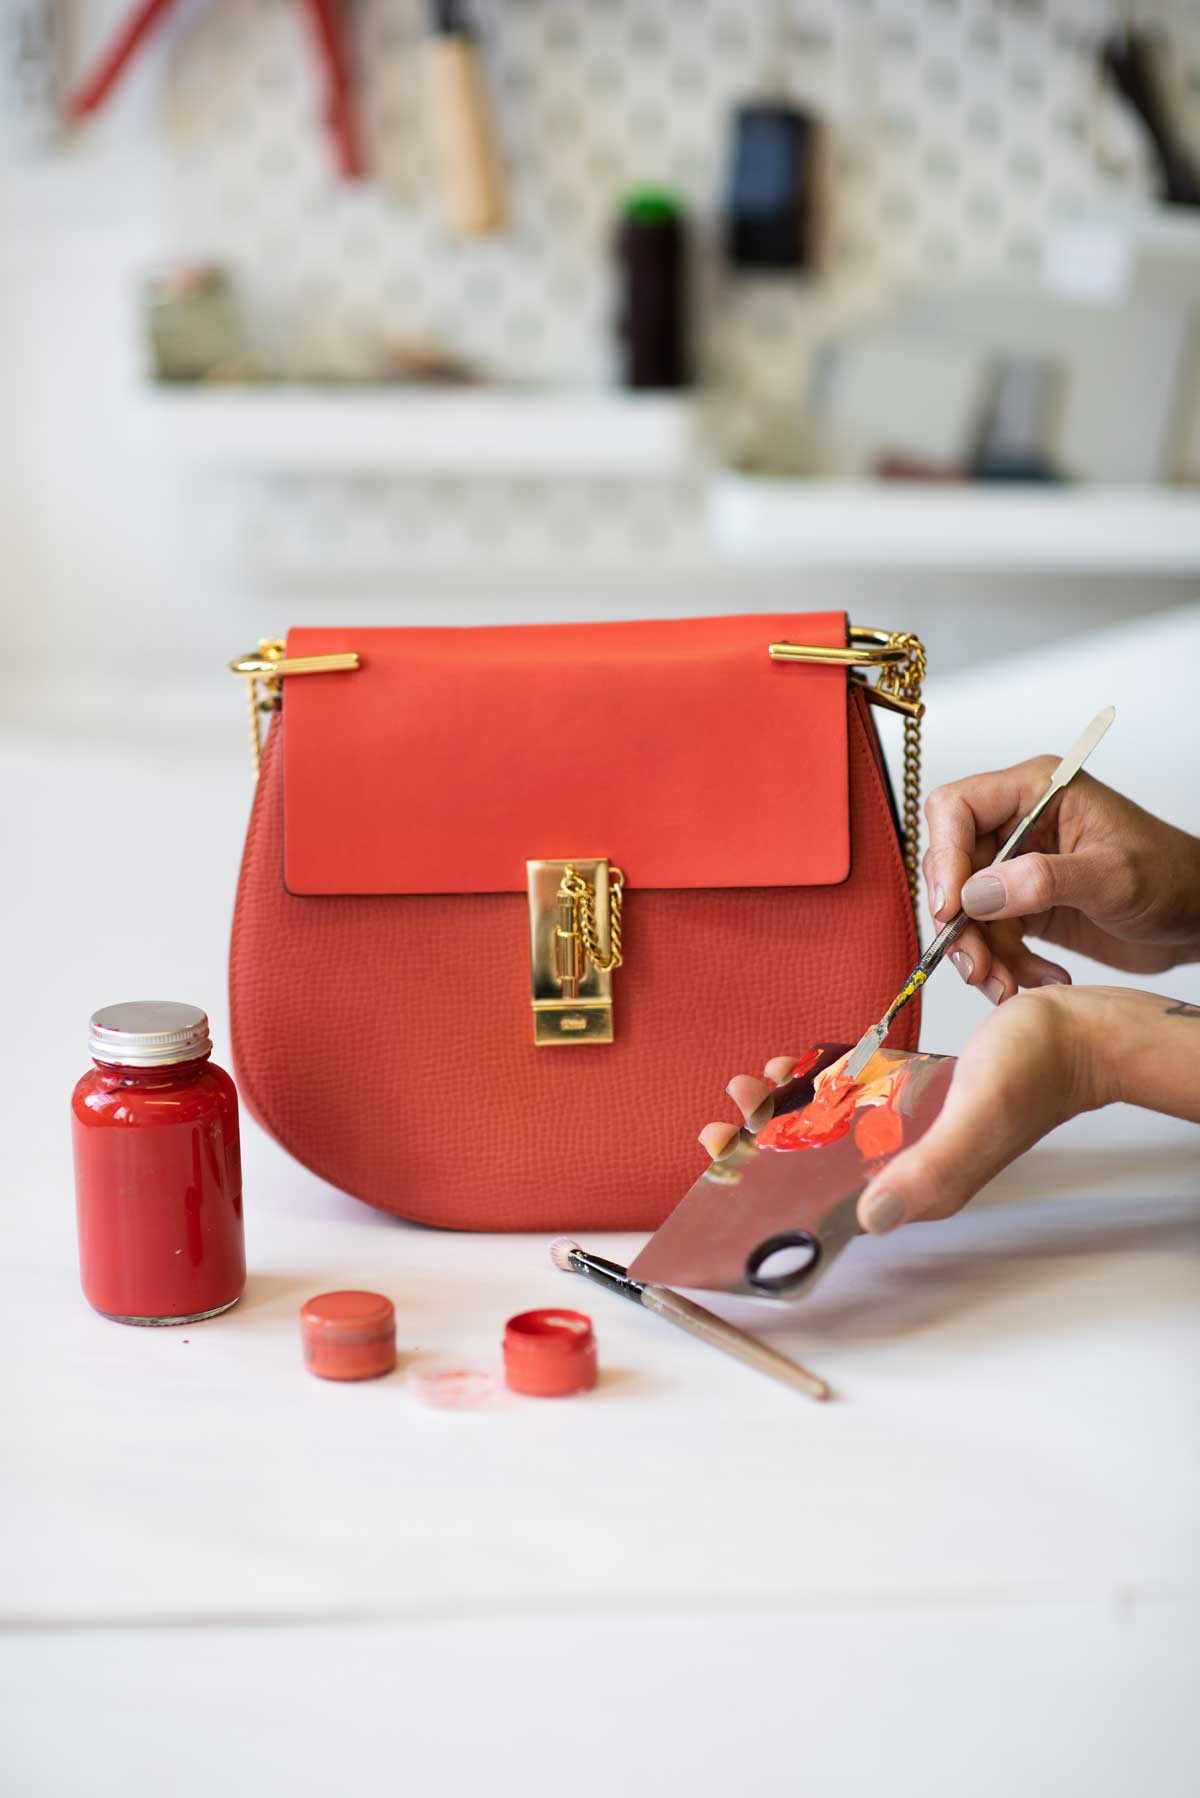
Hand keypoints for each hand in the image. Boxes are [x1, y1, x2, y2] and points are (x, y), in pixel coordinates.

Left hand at [701, 985, 1199, 1234]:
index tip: (724, 1146)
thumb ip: (930, 1169)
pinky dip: (826, 1082)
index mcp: (919, 1185)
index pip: (825, 1195)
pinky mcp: (919, 1098)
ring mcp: (913, 1130)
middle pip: (820, 1162)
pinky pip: (860, 1096)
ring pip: (834, 1128)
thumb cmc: (1037, 1071)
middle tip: (732, 1103)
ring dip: (790, 1107)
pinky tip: (804, 1064)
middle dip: (766, 1135)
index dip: (768, 1175)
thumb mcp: (976, 1118)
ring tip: (760, 1080)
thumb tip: (871, 1216)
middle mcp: (909, 1163)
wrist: (1078, 1032)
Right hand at [922, 761, 1199, 1002]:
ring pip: (966, 912)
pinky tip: (1040, 978)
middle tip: (976, 966)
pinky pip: (990, 938)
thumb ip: (1044, 880)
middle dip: (959, 923)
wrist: (1198, 918)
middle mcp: (1018, 826)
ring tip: (1006, 986)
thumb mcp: (1114, 876)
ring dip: (980, 955)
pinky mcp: (1023, 907)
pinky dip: (1004, 966)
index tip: (951, 909)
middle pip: (952, 868)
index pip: (956, 809)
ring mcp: (1018, 868)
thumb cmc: (1173, 877)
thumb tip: (976, 894)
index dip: (943, 856)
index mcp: (1036, 793)